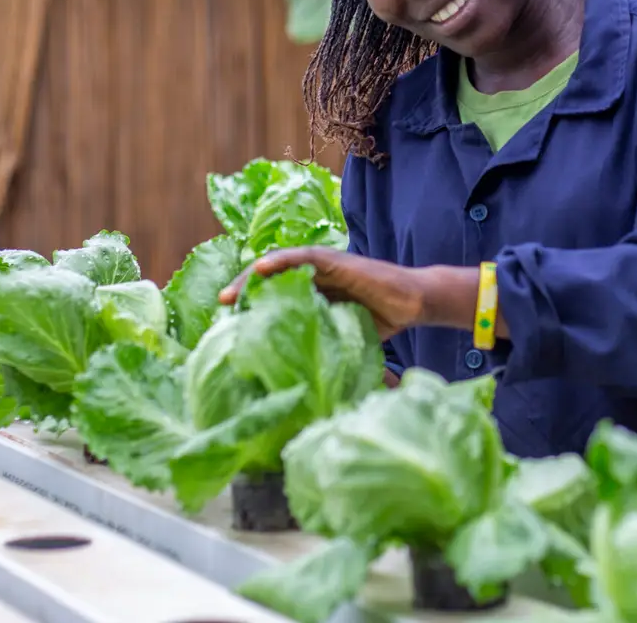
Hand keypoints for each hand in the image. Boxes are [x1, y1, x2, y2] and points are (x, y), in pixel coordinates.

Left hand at [218, 247, 427, 340]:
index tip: (228, 319)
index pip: (275, 293)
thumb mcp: (344, 336)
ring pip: (281, 265)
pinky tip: (262, 267)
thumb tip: (302, 379)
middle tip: (222, 305)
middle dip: (245, 289)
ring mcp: (326, 265)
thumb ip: (324, 344)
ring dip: (254, 275)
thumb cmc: (382, 321)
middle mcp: (315, 275)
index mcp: (314, 292)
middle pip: (271, 277)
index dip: (252, 302)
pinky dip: (282, 260)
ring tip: (232, 292)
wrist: (414, 303)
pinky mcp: (338, 261)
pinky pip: (305, 256)